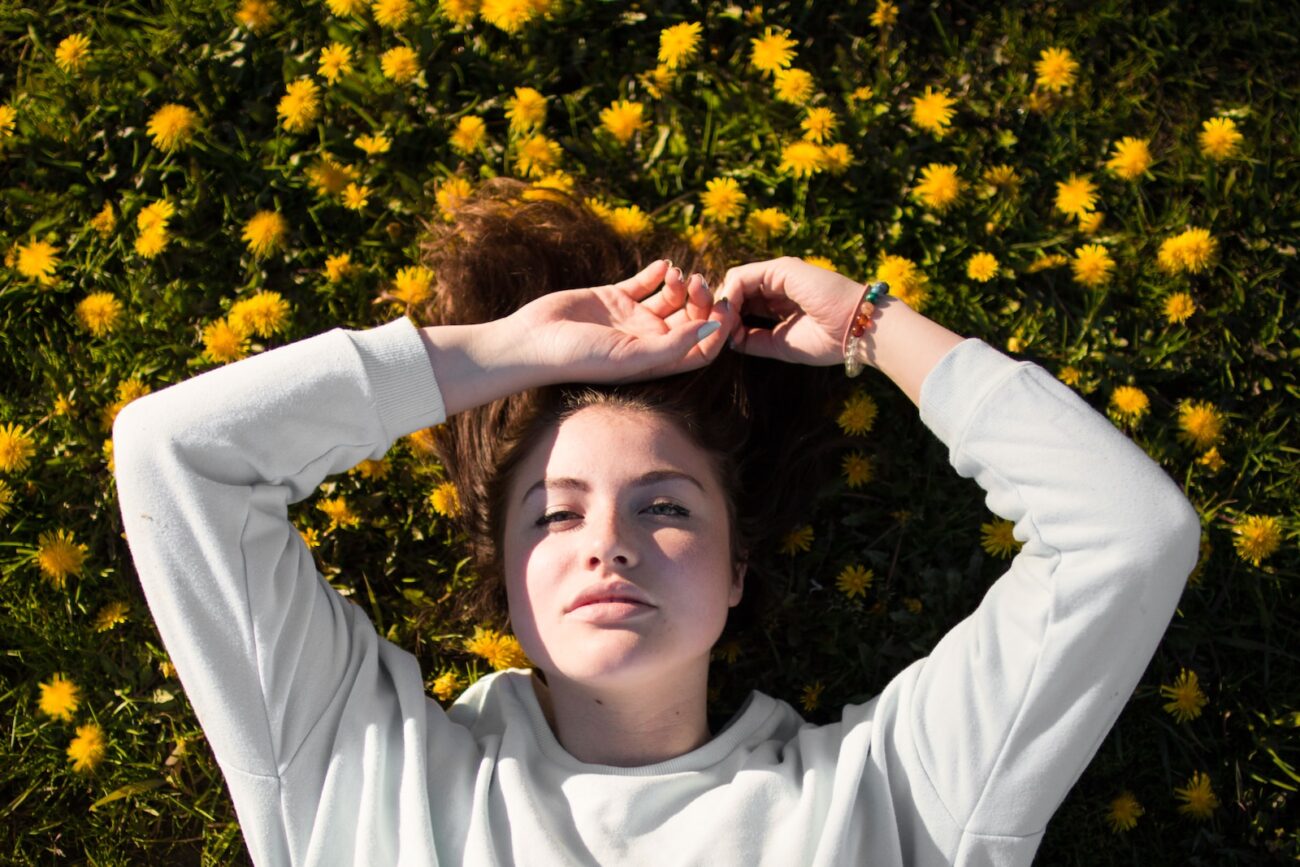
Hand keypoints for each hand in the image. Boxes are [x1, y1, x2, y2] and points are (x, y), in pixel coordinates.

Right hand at [507, 259, 734, 383]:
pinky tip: (662, 265)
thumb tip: (714, 330)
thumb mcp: (632, 356)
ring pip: (671, 298)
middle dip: (701, 300)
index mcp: (656, 361)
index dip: (717, 329)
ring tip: (676, 273)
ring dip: (680, 284)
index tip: (723, 306)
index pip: (700, 348)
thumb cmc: (581, 358)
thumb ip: (674, 344)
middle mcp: (648, 340)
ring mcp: (631, 318)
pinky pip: (644, 282)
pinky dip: (657, 272)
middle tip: (699, 282)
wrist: (534, 341)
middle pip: (690, 319)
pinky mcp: (613, 297)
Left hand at [708, 256, 874, 365]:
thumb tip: (727, 339)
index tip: (717, 340)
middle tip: (708, 333)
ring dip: (720, 306)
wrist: (856, 330)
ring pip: (733, 283)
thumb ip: (754, 339)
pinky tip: (727, 317)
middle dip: (718, 312)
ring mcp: (778, 273)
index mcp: (780, 299)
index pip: (742, 303)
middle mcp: (777, 282)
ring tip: (716, 328)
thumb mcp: (781, 343)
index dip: (727, 320)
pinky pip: (740, 277)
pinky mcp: (779, 268)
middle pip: (734, 291)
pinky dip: (728, 297)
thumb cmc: (828, 340)